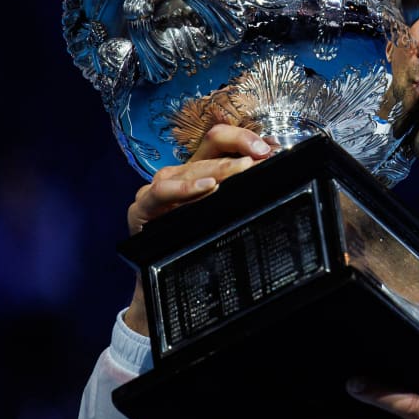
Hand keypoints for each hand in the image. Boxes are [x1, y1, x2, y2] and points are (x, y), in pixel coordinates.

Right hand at [122, 124, 275, 334]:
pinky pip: (161, 192)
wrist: (165, 280)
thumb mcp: (224, 214)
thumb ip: (243, 194)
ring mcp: (159, 188)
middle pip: (209, 149)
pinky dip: (184, 189)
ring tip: (241, 170)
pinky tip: (206, 187)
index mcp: (200, 168)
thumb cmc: (196, 243)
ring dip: (218, 169)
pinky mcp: (142, 207)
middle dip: (238, 154)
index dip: (242, 138)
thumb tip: (276, 181)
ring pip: (189, 169)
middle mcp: (180, 173)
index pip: (220, 139)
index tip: (267, 149)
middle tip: (260, 161)